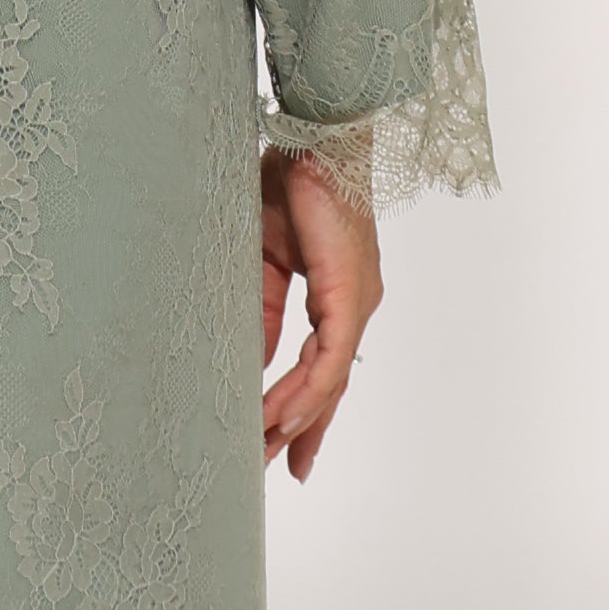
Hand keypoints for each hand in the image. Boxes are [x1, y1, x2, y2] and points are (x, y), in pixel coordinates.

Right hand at [257, 144, 381, 480]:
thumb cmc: (287, 183)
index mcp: (338, 293)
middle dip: (305, 429)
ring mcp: (357, 300)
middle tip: (281, 471)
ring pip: (330, 378)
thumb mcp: (263, 262)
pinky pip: (328, 357)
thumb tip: (251, 362)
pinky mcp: (350, 294)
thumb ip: (262, 314)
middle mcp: (355, 303)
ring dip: (297, 418)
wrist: (312, 138)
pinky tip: (282, 416)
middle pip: (331, 383)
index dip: (305, 408)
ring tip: (267, 452)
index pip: (324, 364)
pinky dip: (305, 389)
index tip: (284, 444)